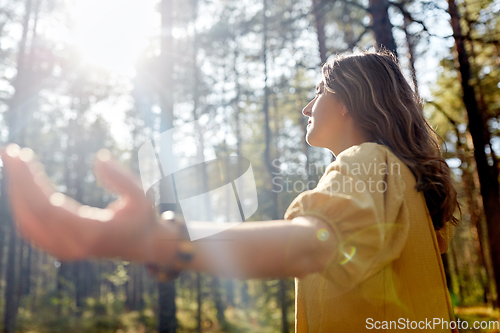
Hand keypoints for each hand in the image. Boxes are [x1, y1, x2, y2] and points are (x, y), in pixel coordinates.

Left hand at [1, 144, 177, 262]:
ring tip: (15, 162)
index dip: (29, 180)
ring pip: (26, 221)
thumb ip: (123, 178)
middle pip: (31, 212)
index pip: (48, 207)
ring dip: (16, 191)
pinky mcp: (59, 250)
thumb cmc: (143, 217)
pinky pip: (30, 228)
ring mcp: (64, 251)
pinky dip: (21, 204)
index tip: (20, 154)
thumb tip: (99, 158)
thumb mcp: (143, 195)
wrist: (143, 246)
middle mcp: (73, 245)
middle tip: (10, 151)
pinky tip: (21, 183)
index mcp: (92, 232)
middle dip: (17, 180)